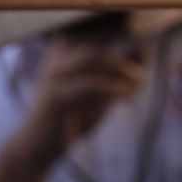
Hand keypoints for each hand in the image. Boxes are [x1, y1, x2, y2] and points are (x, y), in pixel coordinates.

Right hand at [17, 36, 145, 165]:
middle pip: (96, 48)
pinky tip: (126, 99)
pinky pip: (90, 85)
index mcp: (61, 53)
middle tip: (141, 78)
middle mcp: (54, 60)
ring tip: (136, 88)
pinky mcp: (55, 96)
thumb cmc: (68, 118)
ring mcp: (52, 76)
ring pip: (93, 60)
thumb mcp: (98, 92)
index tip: (142, 58)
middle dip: (124, 62)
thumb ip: (119, 71)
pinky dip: (114, 89)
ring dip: (122, 73)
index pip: (95, 35)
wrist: (36, 146)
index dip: (122, 43)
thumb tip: (146, 49)